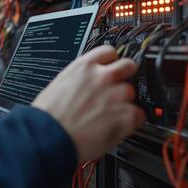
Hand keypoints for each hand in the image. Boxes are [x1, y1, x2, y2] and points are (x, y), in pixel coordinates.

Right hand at [32, 46, 144, 161]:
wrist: (49, 136)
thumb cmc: (49, 116)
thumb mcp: (60, 84)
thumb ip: (80, 79)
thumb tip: (86, 84)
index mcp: (84, 67)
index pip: (109, 51)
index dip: (110, 61)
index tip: (110, 68)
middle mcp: (103, 77)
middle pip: (128, 66)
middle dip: (124, 77)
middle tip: (116, 91)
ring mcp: (116, 95)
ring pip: (132, 92)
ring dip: (125, 102)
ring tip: (110, 115)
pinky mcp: (126, 115)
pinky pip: (138, 115)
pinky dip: (131, 122)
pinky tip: (117, 126)